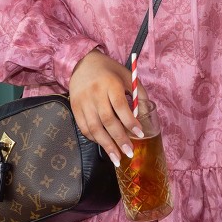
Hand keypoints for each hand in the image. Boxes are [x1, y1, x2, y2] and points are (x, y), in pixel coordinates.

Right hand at [68, 50, 140, 165]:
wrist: (82, 63)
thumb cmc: (109, 70)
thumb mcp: (126, 76)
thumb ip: (138, 93)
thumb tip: (146, 113)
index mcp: (110, 84)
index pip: (120, 106)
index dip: (130, 122)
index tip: (140, 134)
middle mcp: (95, 93)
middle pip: (107, 120)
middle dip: (119, 139)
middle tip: (129, 153)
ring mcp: (83, 101)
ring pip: (94, 128)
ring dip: (106, 145)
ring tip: (117, 159)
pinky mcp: (75, 108)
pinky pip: (84, 128)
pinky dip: (94, 139)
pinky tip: (104, 145)